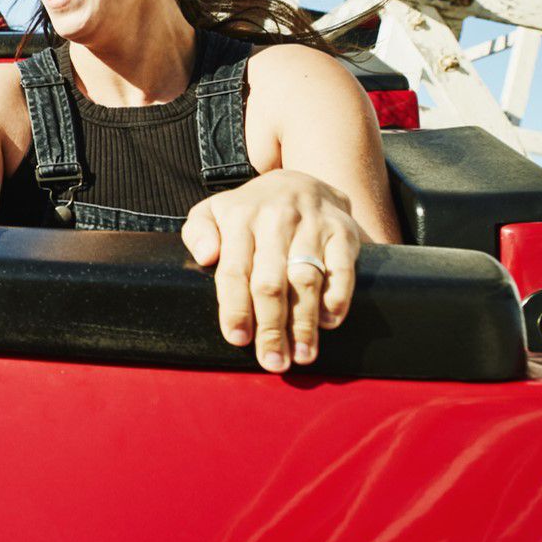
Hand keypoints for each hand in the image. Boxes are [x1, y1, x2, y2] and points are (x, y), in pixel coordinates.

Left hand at [183, 170, 362, 373]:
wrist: (302, 180)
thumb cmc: (251, 210)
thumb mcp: (214, 210)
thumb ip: (198, 231)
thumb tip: (204, 256)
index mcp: (240, 218)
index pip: (234, 269)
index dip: (235, 307)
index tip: (238, 339)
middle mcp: (276, 219)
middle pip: (271, 282)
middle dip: (271, 327)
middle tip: (273, 361)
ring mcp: (312, 225)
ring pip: (306, 279)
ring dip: (304, 322)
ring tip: (303, 355)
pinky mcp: (343, 231)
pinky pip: (342, 268)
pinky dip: (337, 297)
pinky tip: (329, 322)